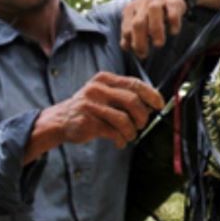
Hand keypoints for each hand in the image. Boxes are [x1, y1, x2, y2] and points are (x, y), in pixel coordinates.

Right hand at [25, 72, 163, 162]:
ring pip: (124, 119)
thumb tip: (151, 104)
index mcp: (105, 79)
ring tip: (130, 135)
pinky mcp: (88, 122)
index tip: (159, 104)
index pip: (134, 83)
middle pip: (132, 100)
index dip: (151, 95)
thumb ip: (124, 95)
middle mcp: (98, 89)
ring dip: (132, 131)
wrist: (60, 120)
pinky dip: (121, 139)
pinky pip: (113, 132)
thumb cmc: (89, 108)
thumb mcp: (104, 93)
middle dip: (142, 115)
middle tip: (142, 124)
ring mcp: (91, 105)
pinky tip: (119, 141)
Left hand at [120, 0, 188, 58]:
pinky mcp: (173, 1)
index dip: (131, 43)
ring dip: (155, 30)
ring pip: (154, 12)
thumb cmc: (148, 12)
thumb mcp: (136, 19)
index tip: (139, 53)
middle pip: (138, 22)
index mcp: (131, 9)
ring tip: (158, 44)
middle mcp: (143, 3)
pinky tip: (173, 32)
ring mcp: (158, 0)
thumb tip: (125, 47)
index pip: (127, 28)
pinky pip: (172, 12)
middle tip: (145, 54)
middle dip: (140, 41)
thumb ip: (130, 32)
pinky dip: (173, 23)